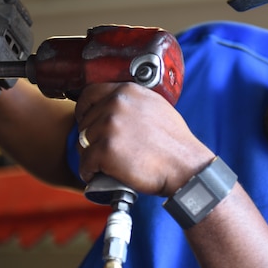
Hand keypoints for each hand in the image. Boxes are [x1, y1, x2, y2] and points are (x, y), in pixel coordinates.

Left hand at [74, 82, 213, 196]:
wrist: (184, 167)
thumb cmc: (174, 143)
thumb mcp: (155, 107)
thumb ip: (132, 102)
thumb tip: (113, 105)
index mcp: (127, 91)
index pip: (89, 93)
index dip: (85, 109)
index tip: (86, 119)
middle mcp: (116, 104)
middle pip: (85, 121)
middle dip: (90, 137)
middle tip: (102, 149)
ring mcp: (109, 126)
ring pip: (83, 143)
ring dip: (90, 155)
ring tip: (105, 163)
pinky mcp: (105, 149)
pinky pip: (85, 163)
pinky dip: (89, 172)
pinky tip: (99, 175)